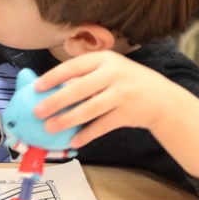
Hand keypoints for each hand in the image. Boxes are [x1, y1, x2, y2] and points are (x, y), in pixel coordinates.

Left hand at [31, 50, 171, 147]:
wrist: (162, 98)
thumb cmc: (126, 81)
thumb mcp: (108, 70)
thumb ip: (85, 75)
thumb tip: (52, 89)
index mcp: (104, 59)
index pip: (74, 66)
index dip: (54, 77)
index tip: (36, 87)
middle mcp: (113, 74)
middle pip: (79, 89)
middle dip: (56, 101)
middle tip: (38, 111)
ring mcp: (122, 94)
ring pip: (90, 109)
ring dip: (68, 120)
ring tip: (50, 127)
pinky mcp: (127, 114)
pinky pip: (102, 125)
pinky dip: (87, 133)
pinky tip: (73, 140)